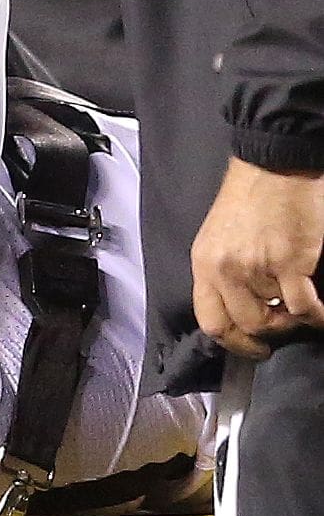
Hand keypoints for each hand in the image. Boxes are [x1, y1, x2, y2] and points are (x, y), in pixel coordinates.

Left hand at [192, 157, 323, 358]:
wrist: (275, 166)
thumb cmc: (250, 198)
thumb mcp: (219, 237)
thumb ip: (224, 272)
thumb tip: (243, 308)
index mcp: (203, 263)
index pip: (210, 320)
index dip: (233, 342)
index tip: (254, 349)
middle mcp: (224, 268)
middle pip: (244, 324)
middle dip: (269, 332)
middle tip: (285, 326)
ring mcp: (255, 267)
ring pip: (277, 316)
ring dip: (293, 318)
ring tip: (302, 307)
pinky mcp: (288, 262)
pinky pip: (302, 307)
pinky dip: (316, 315)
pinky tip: (321, 311)